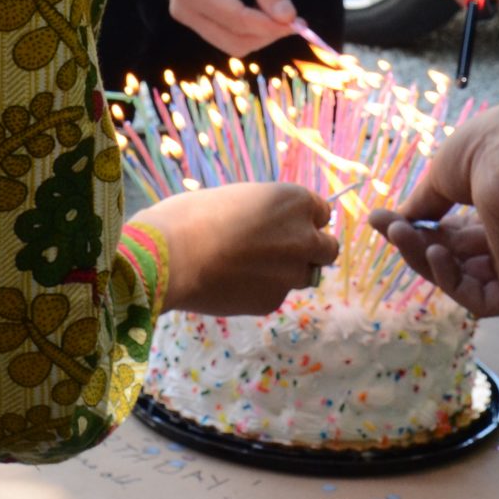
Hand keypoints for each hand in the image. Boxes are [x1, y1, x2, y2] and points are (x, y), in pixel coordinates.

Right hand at [136, 182, 338, 314]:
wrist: (171, 256)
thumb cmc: (194, 214)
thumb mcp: (240, 197)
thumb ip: (267, 213)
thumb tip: (271, 226)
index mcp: (295, 202)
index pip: (321, 213)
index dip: (304, 221)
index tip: (287, 226)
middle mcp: (303, 237)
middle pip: (327, 249)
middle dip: (311, 251)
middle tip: (282, 252)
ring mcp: (291, 273)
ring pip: (305, 276)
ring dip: (288, 272)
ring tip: (250, 268)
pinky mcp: (273, 301)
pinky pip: (276, 294)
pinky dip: (261, 290)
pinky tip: (232, 284)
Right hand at [158, 0, 296, 58]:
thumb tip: (289, 18)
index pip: (239, 22)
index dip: (272, 26)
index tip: (301, 23)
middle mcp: (185, 10)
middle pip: (235, 42)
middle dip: (267, 35)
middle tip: (297, 21)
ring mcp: (187, 16)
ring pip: (232, 43)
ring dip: (261, 34)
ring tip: (283, 14)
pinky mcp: (195, 17)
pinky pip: (228, 34)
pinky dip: (250, 29)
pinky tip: (266, 12)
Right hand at [369, 97, 498, 317]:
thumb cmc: (490, 152)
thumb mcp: (446, 176)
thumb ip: (425, 206)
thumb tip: (397, 224)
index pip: (457, 230)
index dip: (418, 227)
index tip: (381, 218)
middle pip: (455, 254)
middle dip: (414, 241)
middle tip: (384, 225)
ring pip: (461, 277)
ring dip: (423, 256)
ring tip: (399, 232)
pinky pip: (480, 298)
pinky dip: (449, 279)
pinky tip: (435, 252)